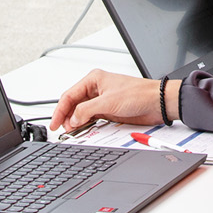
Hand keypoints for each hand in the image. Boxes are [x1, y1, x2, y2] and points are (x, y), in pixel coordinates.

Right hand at [48, 69, 164, 133]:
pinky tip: (82, 131)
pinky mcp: (108, 111)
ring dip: (76, 123)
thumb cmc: (138, 94)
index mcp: (94, 80)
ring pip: (81, 113)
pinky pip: (91, 119)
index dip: (60, 110)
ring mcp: (102, 101)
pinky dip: (85, 125)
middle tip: (63, 131)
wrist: (156, 103)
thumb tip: (72, 119)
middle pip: (73, 104)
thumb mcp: (108, 102)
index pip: (69, 95)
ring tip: (71, 133)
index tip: (55, 124)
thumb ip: (87, 111)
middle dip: (67, 117)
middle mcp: (96, 89)